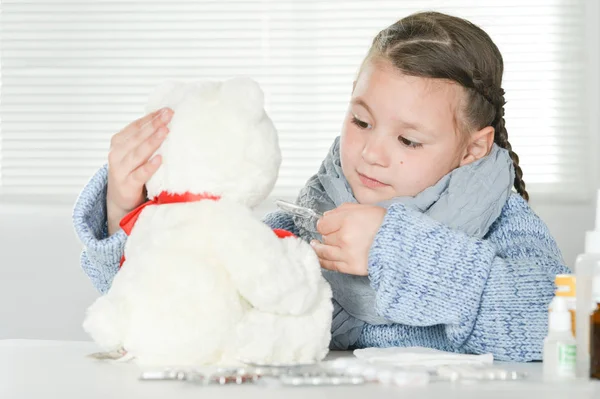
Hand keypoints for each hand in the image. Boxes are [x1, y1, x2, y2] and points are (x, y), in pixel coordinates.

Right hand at [106, 108, 173, 234]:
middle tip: (169, 115)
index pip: (136, 126)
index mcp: (119, 141)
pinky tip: (160, 159)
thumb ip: (144, 138)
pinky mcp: (127, 185)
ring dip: (152, 141)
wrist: (119, 198)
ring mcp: (120, 169)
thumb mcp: (134, 151)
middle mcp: (117, 153)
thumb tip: (166, 119)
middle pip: (138, 137)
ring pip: (138, 153)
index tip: (166, 110)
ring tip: (165, 131)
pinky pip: (139, 174)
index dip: (151, 117)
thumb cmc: (131, 171)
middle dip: (154, 125)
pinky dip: (149, 167)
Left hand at [310, 203, 385, 275]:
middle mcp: (344, 237)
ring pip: (324, 252)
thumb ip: (343, 210)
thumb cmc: (384, 224)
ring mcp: (347, 254)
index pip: (323, 224)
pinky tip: (320, 258)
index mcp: (348, 220)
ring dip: (318, 249)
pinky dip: (323, 262)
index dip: (323, 224)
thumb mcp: (364, 208)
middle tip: (331, 235)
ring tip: (315, 246)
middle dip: (327, 236)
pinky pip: (331, 265)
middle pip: (324, 237)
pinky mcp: (351, 267)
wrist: (400, 243)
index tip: (325, 225)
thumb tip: (325, 216)